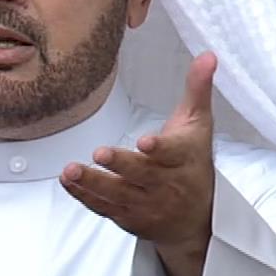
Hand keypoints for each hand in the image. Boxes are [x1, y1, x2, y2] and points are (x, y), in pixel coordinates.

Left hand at [62, 52, 217, 275]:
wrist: (197, 220)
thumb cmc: (193, 163)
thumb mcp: (199, 125)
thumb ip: (198, 90)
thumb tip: (208, 55)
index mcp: (184, 158)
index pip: (173, 152)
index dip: (160, 148)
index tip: (146, 142)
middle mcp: (166, 184)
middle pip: (143, 174)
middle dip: (121, 165)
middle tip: (100, 152)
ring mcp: (146, 204)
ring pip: (119, 194)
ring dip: (94, 183)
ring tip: (70, 170)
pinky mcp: (129, 218)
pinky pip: (106, 208)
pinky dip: (85, 196)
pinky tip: (68, 181)